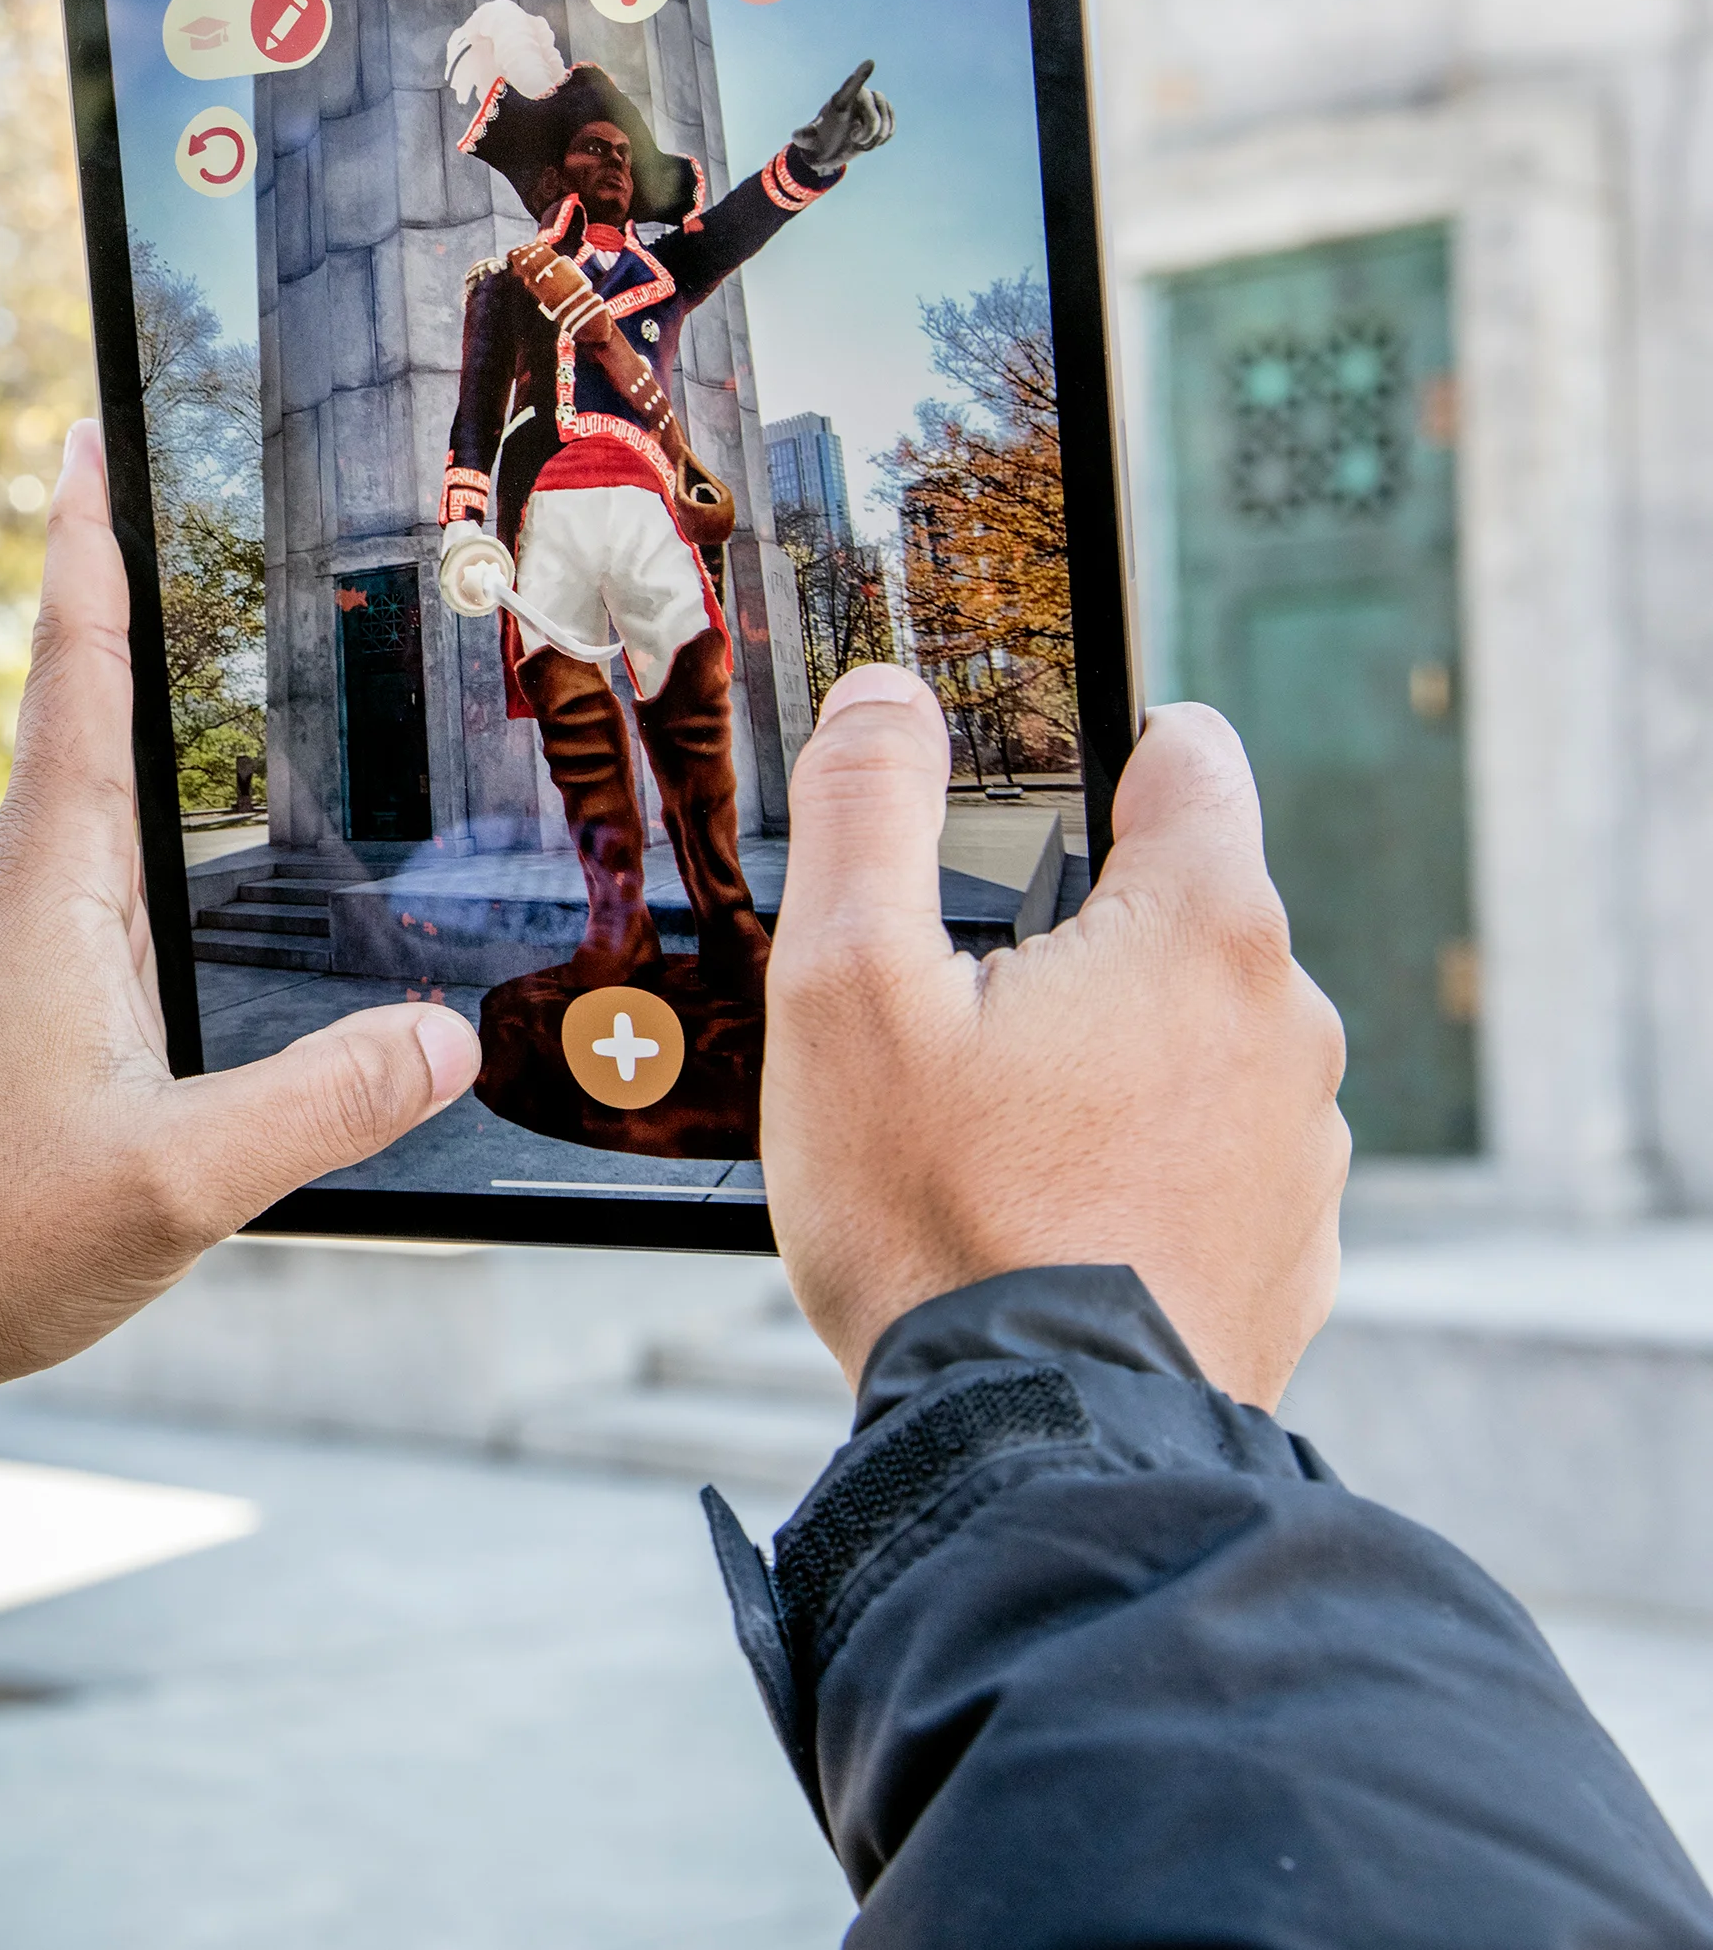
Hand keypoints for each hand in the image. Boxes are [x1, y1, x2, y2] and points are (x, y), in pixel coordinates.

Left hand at [0, 423, 475, 1466]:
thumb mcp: (179, 1178)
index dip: (86, 545)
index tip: (85, 428)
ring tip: (210, 647)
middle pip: (80, 708)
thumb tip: (447, 1034)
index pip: (75, 674)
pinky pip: (96, 883)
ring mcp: (8, 957)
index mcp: (49, 890)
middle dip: (127, 592)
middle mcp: (19, 897)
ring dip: (132, 710)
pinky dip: (144, 825)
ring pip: (88, 799)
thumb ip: (321, 1104)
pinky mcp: (12, 1016)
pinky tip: (194, 866)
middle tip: (175, 488)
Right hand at [761, 668, 1349, 1408]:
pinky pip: (1205, 1160)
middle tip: (951, 1018)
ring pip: (1192, 1042)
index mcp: (1202, 930)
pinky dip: (1135, 1169)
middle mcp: (1288, 1026)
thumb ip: (865, 810)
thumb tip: (887, 697)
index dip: (1093, 748)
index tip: (1011, 800)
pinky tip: (1041, 1221)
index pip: (1187, 753)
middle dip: (1073, 936)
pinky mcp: (1287, 1255)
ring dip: (1108, 1060)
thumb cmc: (940, 1216)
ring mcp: (1298, 1149)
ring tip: (986, 1140)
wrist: (1035, 1448)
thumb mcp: (846, 984)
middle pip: (1178, 910)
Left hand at [788, 59, 895, 173]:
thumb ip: (803, 137)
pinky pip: (892, 127)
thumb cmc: (816, 142)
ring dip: (875, 137)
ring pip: (885, 118)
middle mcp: (858, 98)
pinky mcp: (883, 117)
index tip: (869, 62)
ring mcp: (872, 106)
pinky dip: (882, 139)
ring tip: (860, 143)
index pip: (850, 86)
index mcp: (839, 101)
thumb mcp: (807, 142)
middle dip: (869, 129)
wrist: (828, 150)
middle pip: (873, 107)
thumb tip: (797, 136)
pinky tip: (869, 143)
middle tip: (855, 140)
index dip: (860, 76)